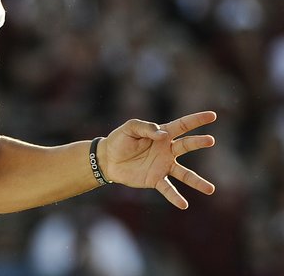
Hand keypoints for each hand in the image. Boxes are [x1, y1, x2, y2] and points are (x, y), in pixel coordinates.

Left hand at [99, 111, 216, 208]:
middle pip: (186, 145)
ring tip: (210, 189)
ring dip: (196, 181)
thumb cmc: (120, 140)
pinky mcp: (155, 179)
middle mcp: (167, 150)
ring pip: (184, 174)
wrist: (107, 159)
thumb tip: (163, 135)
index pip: (182, 125)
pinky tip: (184, 205)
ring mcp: (163, 166)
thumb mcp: (130, 128)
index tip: (213, 116)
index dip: (197, 120)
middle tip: (211, 140)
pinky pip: (168, 189)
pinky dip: (175, 197)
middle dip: (198, 142)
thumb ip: (146, 128)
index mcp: (162, 134)